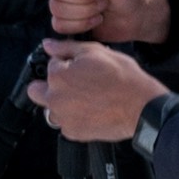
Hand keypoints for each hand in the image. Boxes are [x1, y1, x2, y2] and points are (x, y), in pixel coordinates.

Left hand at [31, 40, 167, 144]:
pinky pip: (66, 124)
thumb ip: (66, 48)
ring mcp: (63, 118)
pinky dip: (75, 118)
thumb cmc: (124, 79)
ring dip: (62, 103)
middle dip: (49, 86)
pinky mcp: (73, 133)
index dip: (65, 64)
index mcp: (58, 76)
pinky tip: (92, 111)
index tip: (78, 67)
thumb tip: (48, 45)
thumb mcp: (96, 52)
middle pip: (37, 91)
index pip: (50, 65)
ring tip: (86, 99)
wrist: (142, 107)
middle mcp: (55, 98)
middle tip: (71, 84)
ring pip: (51, 109)